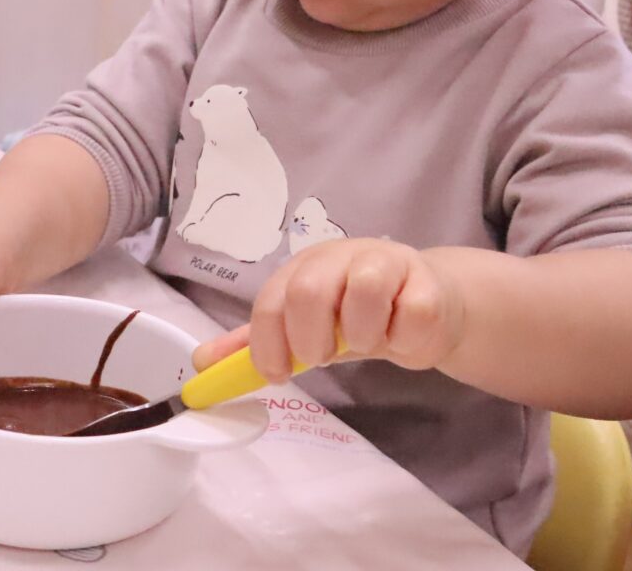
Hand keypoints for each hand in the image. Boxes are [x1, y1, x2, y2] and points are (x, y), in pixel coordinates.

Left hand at [193, 238, 464, 381]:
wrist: (428, 303)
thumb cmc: (360, 315)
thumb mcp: (305, 327)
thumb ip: (258, 341)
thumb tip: (202, 362)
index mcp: (307, 266)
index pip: (273, 298)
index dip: (267, 343)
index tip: (277, 375)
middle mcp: (344, 256)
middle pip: (310, 289)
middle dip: (311, 337)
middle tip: (323, 356)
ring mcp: (388, 263)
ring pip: (364, 293)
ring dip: (362, 336)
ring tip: (369, 341)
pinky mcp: (428, 283)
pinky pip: (411, 315)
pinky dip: (403, 340)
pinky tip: (402, 333)